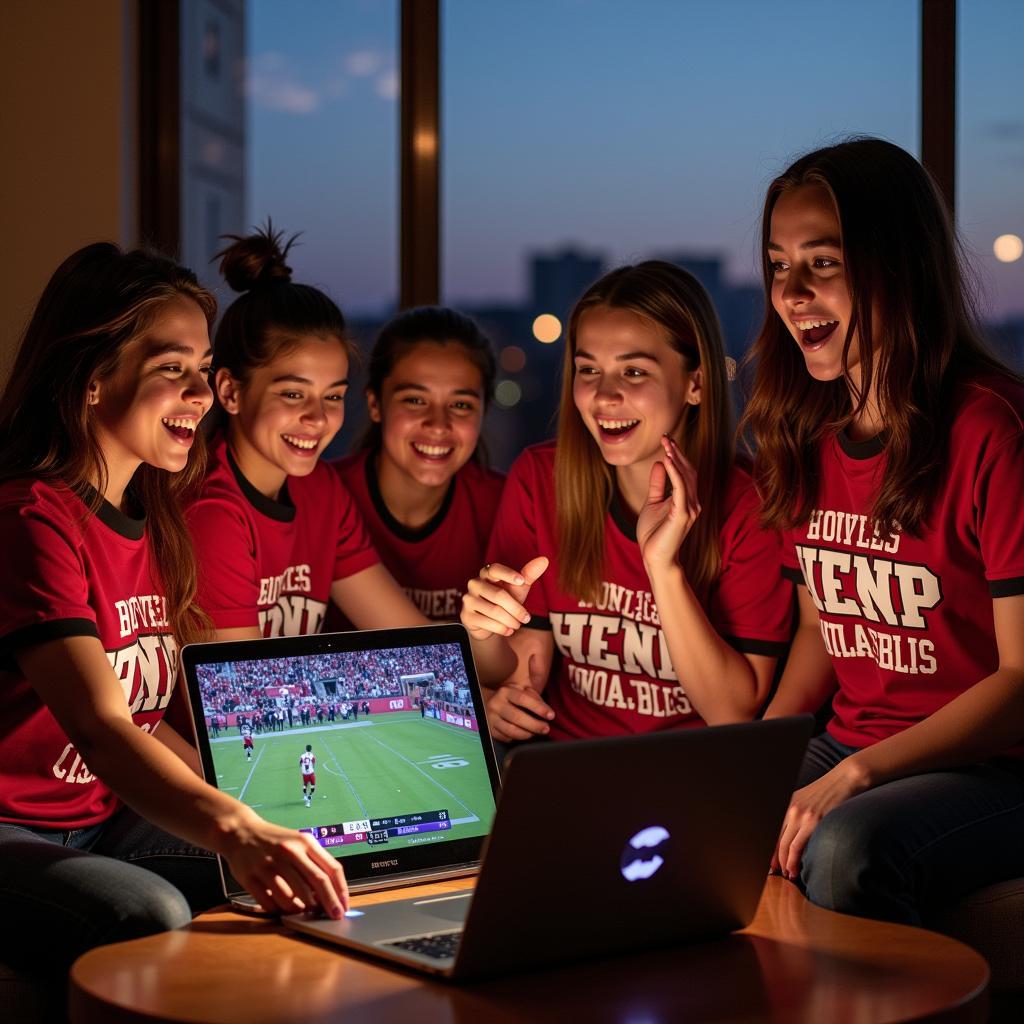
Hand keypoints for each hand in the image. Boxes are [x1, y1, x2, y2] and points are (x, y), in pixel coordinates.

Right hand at [220, 811, 349, 917]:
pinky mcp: (250, 878)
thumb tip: (331, 893)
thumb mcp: (299, 842)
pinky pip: (270, 903)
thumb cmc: (276, 841)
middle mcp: (288, 852)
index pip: (331, 868)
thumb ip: (315, 863)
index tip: (344, 906)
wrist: (241, 832)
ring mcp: (268, 865)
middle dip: (329, 903)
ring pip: (293, 898)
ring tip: (303, 910)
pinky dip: (279, 910)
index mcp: (305, 842)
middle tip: (334, 917)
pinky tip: (281, 907)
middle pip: (317, 883)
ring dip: (302, 910)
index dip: (341, 890)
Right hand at [460, 557, 548, 640]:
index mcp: (486, 573)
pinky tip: (508, 630)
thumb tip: (544, 560)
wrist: (489, 624)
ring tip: (518, 625)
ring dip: (511, 620)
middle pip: (499, 595)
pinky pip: (487, 622)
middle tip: (527, 618)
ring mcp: (468, 600)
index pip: (495, 569)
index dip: (508, 574)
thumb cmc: (505, 602)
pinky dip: (502, 628)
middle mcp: (474, 584)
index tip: (521, 581)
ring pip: (494, 611)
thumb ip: (529, 575)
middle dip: (516, 609)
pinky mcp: (466, 615)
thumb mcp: (518, 589)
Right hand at [485, 654, 554, 740]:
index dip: (539, 708)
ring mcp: (491, 718)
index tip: (551, 715)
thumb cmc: (510, 696)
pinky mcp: (489, 729)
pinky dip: (517, 738)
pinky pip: (506, 737)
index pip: (524, 699)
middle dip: (535, 725)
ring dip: (527, 734)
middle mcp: (496, 704)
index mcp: (505, 691)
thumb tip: (545, 709)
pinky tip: (524, 734)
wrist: (486, 701)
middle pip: (517, 717)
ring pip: (511, 730)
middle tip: (546, 728)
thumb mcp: (520, 688)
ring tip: (536, 733)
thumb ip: (533, 695)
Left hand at [637, 436, 700, 571]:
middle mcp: (692, 502)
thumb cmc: (654, 534)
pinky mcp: (682, 515)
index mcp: (686, 499)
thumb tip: (658, 463)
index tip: (667, 440)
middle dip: (677, 452)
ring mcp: (690, 509)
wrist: (654, 558)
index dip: (677, 455)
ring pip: (685, 477)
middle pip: (688, 470)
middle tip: (666, 436)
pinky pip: (680, 489)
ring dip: (675, 458)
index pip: (685, 471)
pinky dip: (674, 473)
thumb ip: (657, 484)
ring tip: (666, 444)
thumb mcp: (652, 503)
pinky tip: (666, 460)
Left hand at [771, 757, 871, 878]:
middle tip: (774, 873)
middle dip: (773, 859)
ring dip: (784, 863)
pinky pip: (797, 846)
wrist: (844, 781)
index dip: (769, 849)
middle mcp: (790, 810)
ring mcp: (801, 816)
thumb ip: (797, 815)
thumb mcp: (806, 800)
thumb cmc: (828, 793)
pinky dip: (793, 860)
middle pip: (775, 840)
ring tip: (787, 875)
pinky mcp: (813, 822)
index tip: (768, 863)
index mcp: (787, 805)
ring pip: (784, 845)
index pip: (773, 832)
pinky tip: (794, 870)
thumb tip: (791, 835)